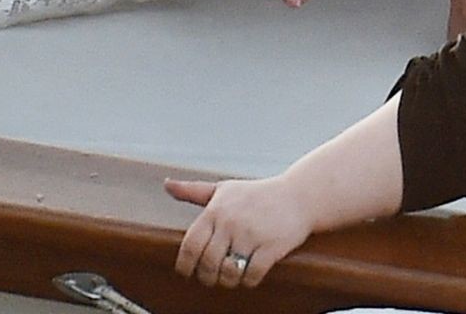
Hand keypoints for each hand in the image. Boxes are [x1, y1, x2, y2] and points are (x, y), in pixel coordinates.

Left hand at [166, 173, 312, 288]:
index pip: (189, 246)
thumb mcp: (224, 189)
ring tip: (233, 273)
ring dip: (228, 280)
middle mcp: (231, 221)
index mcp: (216, 209)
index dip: (185, 266)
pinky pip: (250, 277)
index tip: (189, 272)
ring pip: (228, 274)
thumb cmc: (257, 194)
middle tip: (214, 276)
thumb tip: (166, 185)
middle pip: (207, 264)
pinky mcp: (271, 247)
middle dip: (208, 277)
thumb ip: (193, 191)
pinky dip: (248, 281)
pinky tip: (251, 272)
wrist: (298, 195)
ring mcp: (251, 235)